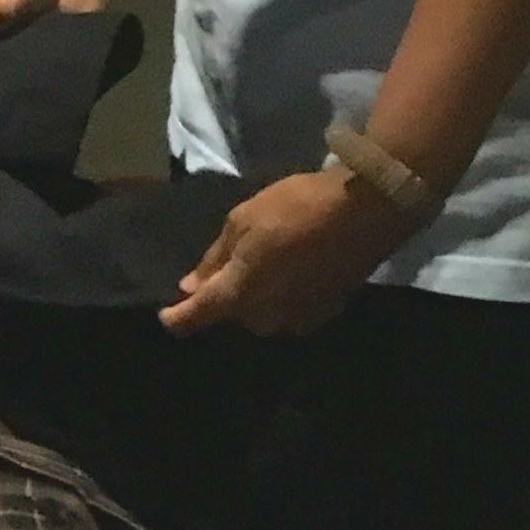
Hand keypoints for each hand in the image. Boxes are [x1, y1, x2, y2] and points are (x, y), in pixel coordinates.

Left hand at [161, 166, 410, 337]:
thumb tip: (191, 286)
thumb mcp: (242, 222)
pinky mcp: (325, 314)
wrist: (364, 213)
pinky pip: (289, 310)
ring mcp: (298, 320)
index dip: (177, 318)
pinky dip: (283, 295)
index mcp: (238, 295)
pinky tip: (292, 269)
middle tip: (230, 261)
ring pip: (262, 314)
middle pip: (232, 315)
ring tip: (265, 260)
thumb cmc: (293, 209)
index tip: (165, 315)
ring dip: (256, 295)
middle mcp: (265, 319)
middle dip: (225, 295)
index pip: (195, 319)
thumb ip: (214, 260)